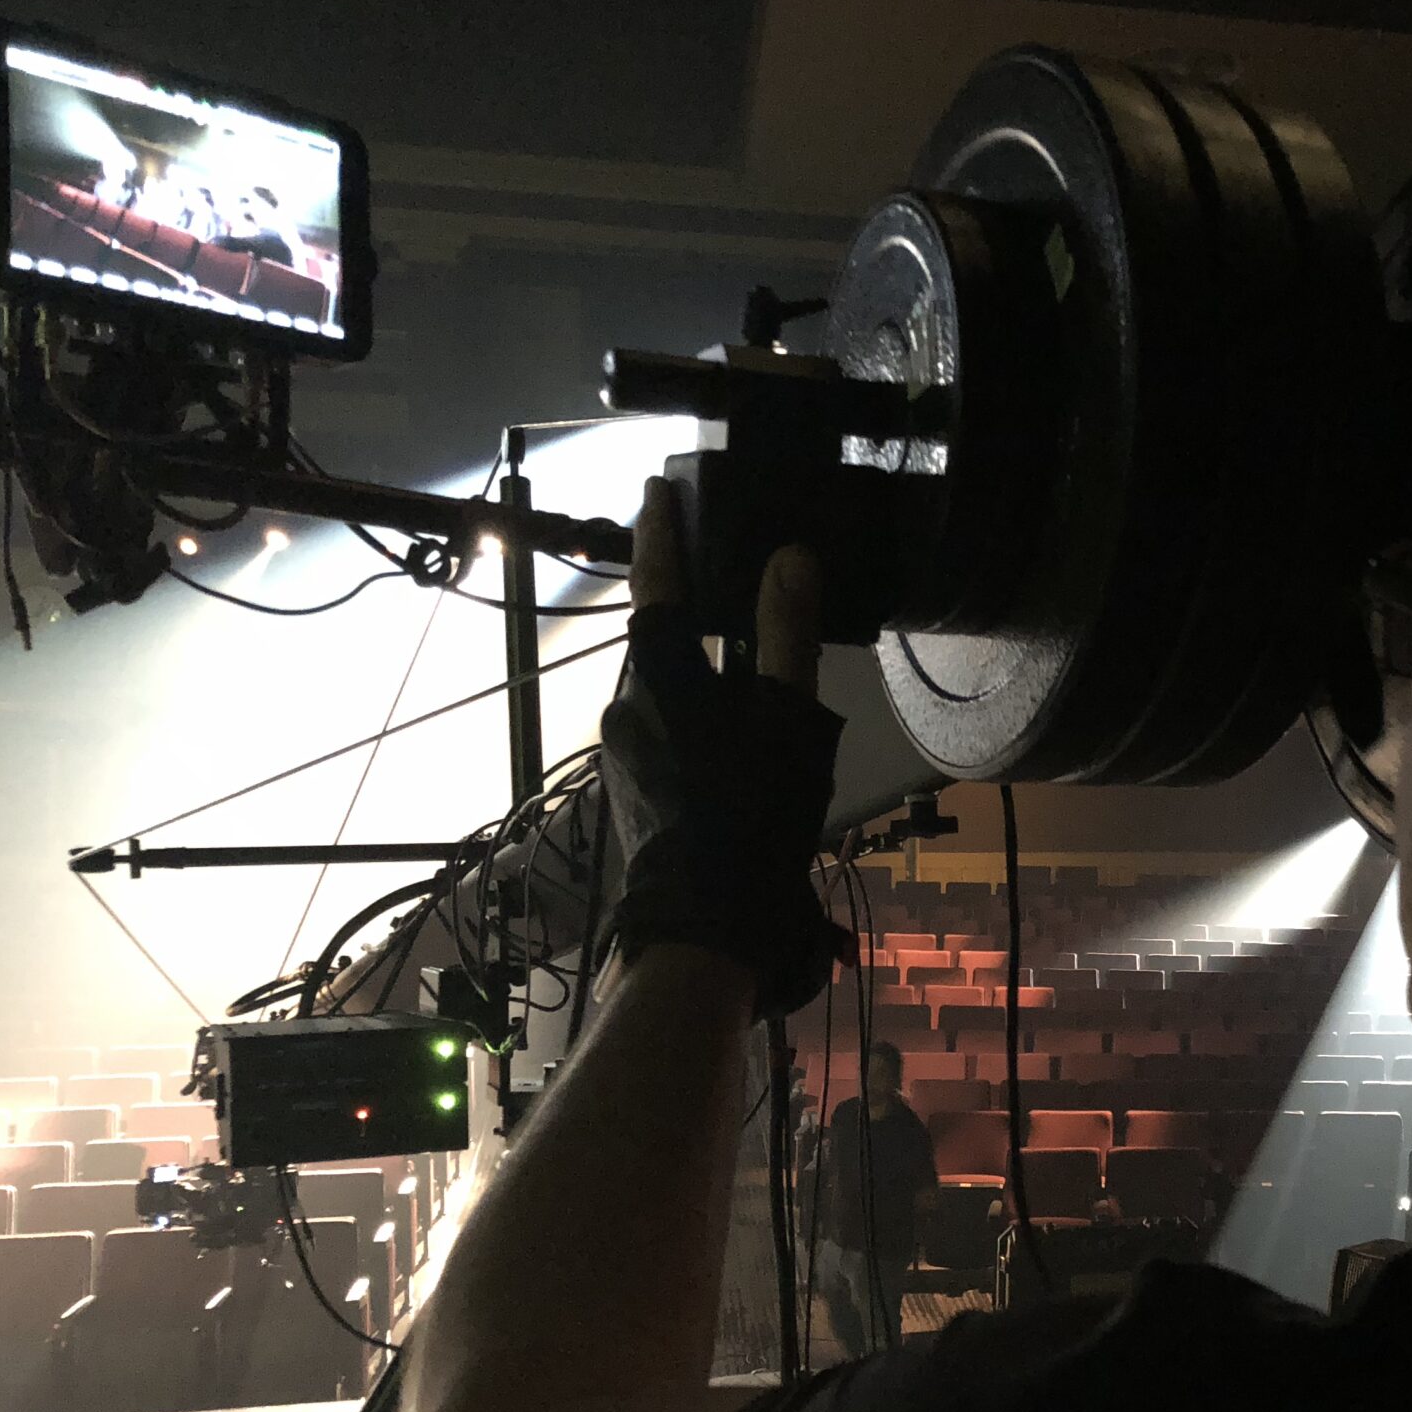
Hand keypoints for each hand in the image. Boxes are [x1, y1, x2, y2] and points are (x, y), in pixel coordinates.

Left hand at [600, 477, 851, 1012]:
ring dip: (693, 675)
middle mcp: (625, 706)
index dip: (661, 533)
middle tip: (718, 578)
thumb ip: (787, 635)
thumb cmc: (750, 813)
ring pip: (660, 692)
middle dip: (685, 612)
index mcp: (660, 675)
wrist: (704, 922)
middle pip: (658, 640)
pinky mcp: (631, 793)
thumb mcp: (787, 718)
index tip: (658, 489)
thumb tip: (790, 556)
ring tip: (739, 673)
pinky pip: (662, 733)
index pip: (656, 582)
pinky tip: (728, 742)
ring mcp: (622, 754)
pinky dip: (692, 719)